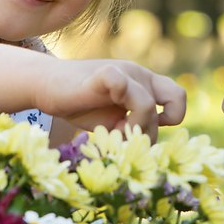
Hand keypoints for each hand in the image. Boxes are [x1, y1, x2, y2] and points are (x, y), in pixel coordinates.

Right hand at [43, 59, 185, 136]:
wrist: (45, 84)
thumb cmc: (81, 104)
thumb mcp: (115, 119)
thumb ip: (135, 127)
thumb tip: (148, 151)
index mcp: (146, 83)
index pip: (178, 98)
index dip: (169, 119)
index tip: (142, 130)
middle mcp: (139, 74)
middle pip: (171, 105)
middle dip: (150, 133)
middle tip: (123, 139)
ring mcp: (124, 71)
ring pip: (148, 107)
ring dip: (133, 131)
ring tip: (111, 136)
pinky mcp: (104, 73)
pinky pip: (124, 87)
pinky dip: (120, 108)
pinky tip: (102, 124)